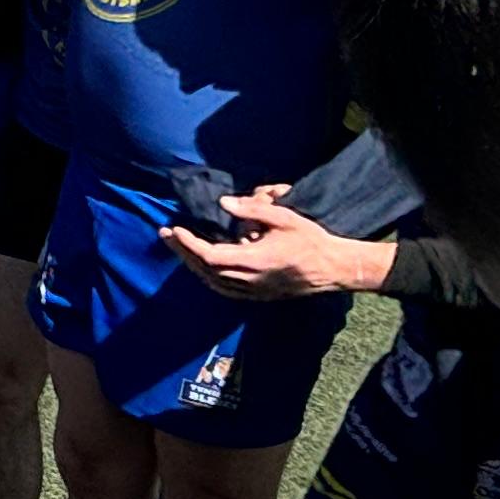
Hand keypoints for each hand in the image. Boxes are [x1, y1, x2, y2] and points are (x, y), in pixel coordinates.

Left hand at [158, 188, 393, 299]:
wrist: (333, 269)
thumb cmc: (311, 240)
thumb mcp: (284, 217)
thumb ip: (253, 209)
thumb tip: (224, 203)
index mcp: (253, 261)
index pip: (209, 256)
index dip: (188, 244)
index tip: (174, 228)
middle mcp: (248, 281)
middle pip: (205, 270)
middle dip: (183, 252)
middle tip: (166, 235)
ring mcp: (252, 292)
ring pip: (212, 282)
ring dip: (193, 265)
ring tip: (180, 247)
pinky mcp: (257, 296)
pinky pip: (224, 288)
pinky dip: (208, 276)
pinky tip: (202, 265)